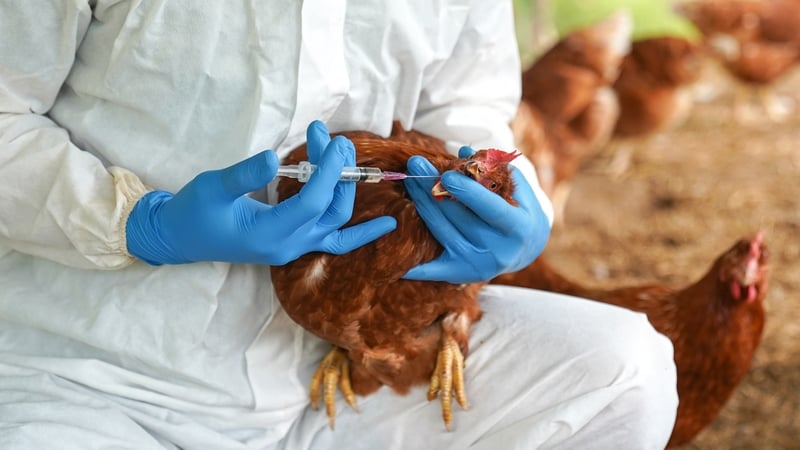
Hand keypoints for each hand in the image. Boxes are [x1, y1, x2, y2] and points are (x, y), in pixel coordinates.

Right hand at [125, 120, 396, 265]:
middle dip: (337, 170)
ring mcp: (293, 249)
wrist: (180, 238)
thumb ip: (244, 175)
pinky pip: (336, 242)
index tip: (334, 140)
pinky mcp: (294, 245)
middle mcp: (288, 246)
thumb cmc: (193, 210)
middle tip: (332, 136)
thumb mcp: (213, 187)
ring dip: (342, 185)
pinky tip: (388, 224)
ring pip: (335, 221)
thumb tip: (274, 158)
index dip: (329, 170)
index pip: (313, 201)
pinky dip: (360, 233)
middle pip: (329, 207)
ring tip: (340, 150)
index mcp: (268, 234)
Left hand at [403, 147, 549, 282]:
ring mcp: (477, 265)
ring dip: (421, 204)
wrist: (525, 248)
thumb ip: (495, 170)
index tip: (446, 175)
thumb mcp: (518, 189)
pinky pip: (431, 269)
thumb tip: (463, 150)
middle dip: (433, 189)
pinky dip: (412, 265)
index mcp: (517, 228)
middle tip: (415, 164)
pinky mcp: (460, 273)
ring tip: (409, 180)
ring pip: (440, 231)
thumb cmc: (519, 210)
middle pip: (457, 217)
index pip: (490, 209)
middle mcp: (497, 251)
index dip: (468, 192)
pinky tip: (394, 252)